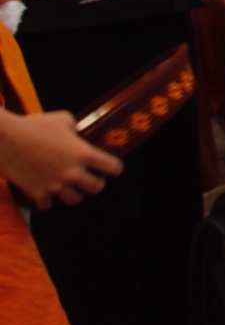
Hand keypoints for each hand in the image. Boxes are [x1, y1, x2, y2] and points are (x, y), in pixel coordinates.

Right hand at [0, 109, 121, 207]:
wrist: (6, 139)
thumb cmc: (34, 126)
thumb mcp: (62, 119)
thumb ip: (75, 127)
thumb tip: (77, 131)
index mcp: (83, 153)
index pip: (112, 167)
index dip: (114, 168)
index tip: (112, 168)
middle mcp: (73, 172)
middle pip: (97, 187)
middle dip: (96, 183)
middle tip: (91, 178)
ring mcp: (55, 184)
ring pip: (75, 199)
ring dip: (74, 193)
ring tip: (70, 187)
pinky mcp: (37, 192)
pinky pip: (48, 205)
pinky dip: (48, 201)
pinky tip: (47, 192)